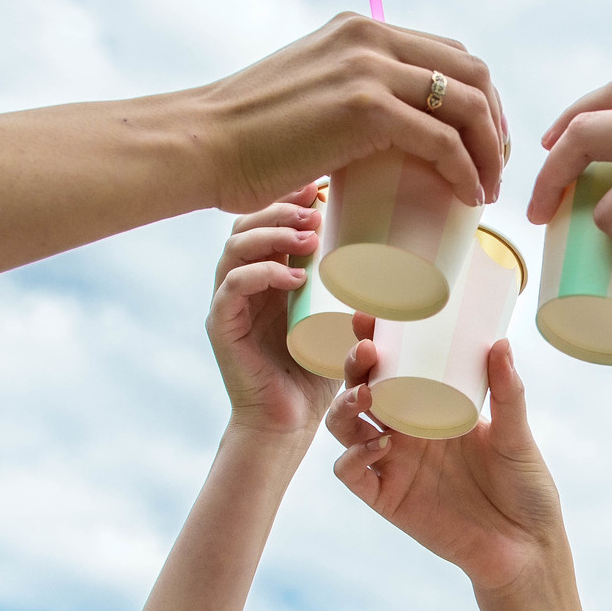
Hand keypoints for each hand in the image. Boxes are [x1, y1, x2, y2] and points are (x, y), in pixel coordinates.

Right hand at [196, 14, 509, 212]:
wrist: (202, 144)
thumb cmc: (247, 135)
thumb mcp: (308, 89)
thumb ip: (346, 90)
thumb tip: (380, 125)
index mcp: (359, 28)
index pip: (448, 53)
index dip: (481, 98)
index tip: (483, 142)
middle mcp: (370, 37)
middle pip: (472, 72)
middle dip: (496, 123)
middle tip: (494, 168)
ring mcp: (369, 69)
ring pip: (469, 104)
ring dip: (490, 151)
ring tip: (486, 190)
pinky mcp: (365, 109)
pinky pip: (443, 140)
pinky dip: (467, 171)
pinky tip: (468, 197)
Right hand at [207, 185, 343, 435]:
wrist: (289, 423)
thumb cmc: (316, 372)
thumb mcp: (338, 320)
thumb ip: (348, 288)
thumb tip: (388, 249)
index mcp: (265, 276)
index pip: (266, 222)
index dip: (288, 200)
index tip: (320, 187)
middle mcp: (241, 284)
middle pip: (245, 225)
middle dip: (280, 210)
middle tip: (315, 210)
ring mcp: (228, 304)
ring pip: (234, 249)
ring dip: (271, 235)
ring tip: (309, 238)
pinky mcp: (222, 327)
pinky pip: (232, 288)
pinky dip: (262, 274)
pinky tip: (295, 277)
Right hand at [324, 339, 567, 594]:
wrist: (526, 548)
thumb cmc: (526, 489)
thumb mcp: (518, 436)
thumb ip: (508, 392)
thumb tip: (501, 343)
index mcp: (433, 408)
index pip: (393, 367)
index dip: (373, 341)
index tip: (368, 316)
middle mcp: (406, 433)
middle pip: (361, 391)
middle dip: (353, 367)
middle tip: (365, 350)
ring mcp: (393, 465)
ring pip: (345, 428)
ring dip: (345, 407)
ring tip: (367, 394)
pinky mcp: (387, 499)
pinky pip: (352, 474)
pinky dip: (355, 456)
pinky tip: (380, 445)